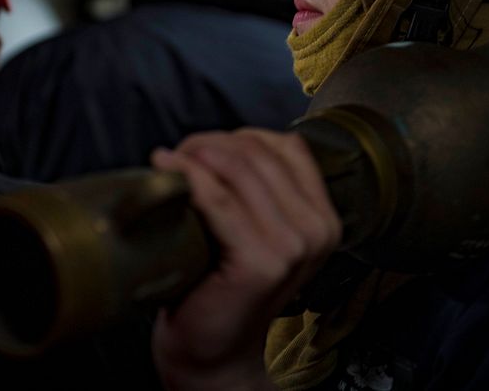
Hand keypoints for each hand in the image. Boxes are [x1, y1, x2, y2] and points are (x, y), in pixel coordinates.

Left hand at [150, 128, 341, 390]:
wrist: (215, 353)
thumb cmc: (224, 290)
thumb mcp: (257, 232)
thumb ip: (258, 190)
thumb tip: (218, 143)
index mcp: (323, 217)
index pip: (285, 146)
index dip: (239, 137)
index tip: (204, 149)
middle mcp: (317, 228)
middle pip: (259, 152)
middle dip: (211, 143)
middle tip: (178, 156)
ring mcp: (293, 245)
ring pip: (239, 169)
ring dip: (197, 155)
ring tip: (170, 164)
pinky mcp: (262, 261)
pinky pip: (219, 200)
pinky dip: (189, 177)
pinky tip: (165, 168)